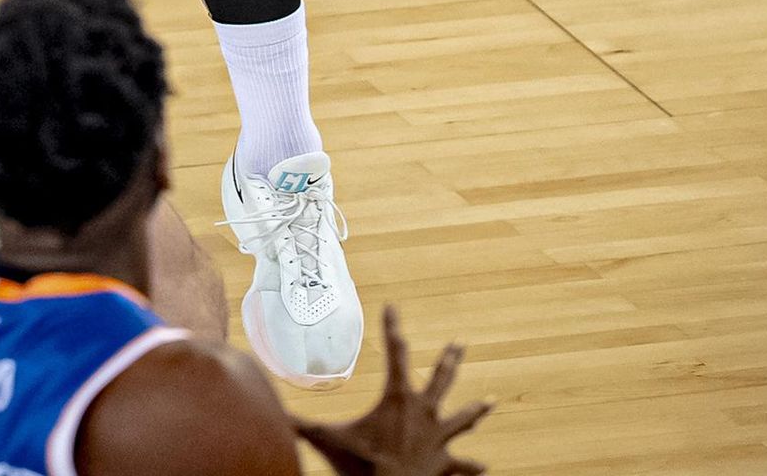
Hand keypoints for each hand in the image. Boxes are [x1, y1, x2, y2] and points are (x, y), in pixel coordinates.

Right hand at [297, 307, 490, 475]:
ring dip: (476, 408)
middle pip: (440, 377)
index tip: (392, 306)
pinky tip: (486, 465)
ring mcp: (439, 437)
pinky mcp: (446, 463)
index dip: (392, 326)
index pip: (395, 351)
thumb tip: (274, 412)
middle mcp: (424, 411)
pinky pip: (462, 464)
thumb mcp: (329, 440)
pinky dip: (473, 466)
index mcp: (399, 397)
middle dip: (448, 359)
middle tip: (459, 342)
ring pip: (462, 416)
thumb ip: (302, 425)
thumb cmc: (363, 466)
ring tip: (492, 401)